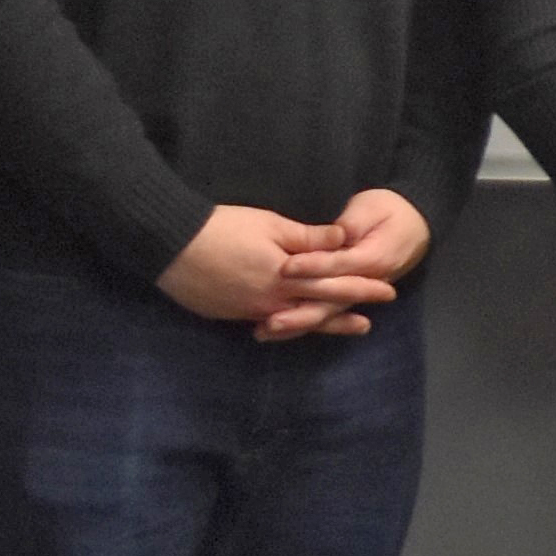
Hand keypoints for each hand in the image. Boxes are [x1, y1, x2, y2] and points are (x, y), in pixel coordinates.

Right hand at [159, 201, 401, 337]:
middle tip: (371, 322)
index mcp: (285, 277)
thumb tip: (344, 238)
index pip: (332, 285)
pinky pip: (264, 324)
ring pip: (292, 322)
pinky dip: (284, 326)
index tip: (386, 290)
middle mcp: (271, 302)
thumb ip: (308, 237)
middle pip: (316, 310)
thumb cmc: (221, 228)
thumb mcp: (270, 225)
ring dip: (318, 324)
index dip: (360, 288)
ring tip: (343, 329)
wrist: (168, 245)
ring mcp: (248, 312)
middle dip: (345, 314)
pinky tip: (292, 327)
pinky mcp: (228, 314)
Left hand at [256, 189, 431, 341]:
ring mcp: (357, 293)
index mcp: (373, 258)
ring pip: (327, 313)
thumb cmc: (390, 211)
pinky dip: (303, 322)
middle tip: (271, 320)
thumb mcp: (372, 208)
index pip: (339, 265)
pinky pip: (326, 312)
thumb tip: (338, 233)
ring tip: (267, 332)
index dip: (312, 266)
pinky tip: (278, 330)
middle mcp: (365, 283)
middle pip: (331, 301)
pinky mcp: (348, 295)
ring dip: (298, 324)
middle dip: (300, 312)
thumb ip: (354, 222)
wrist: (415, 224)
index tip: (285, 268)